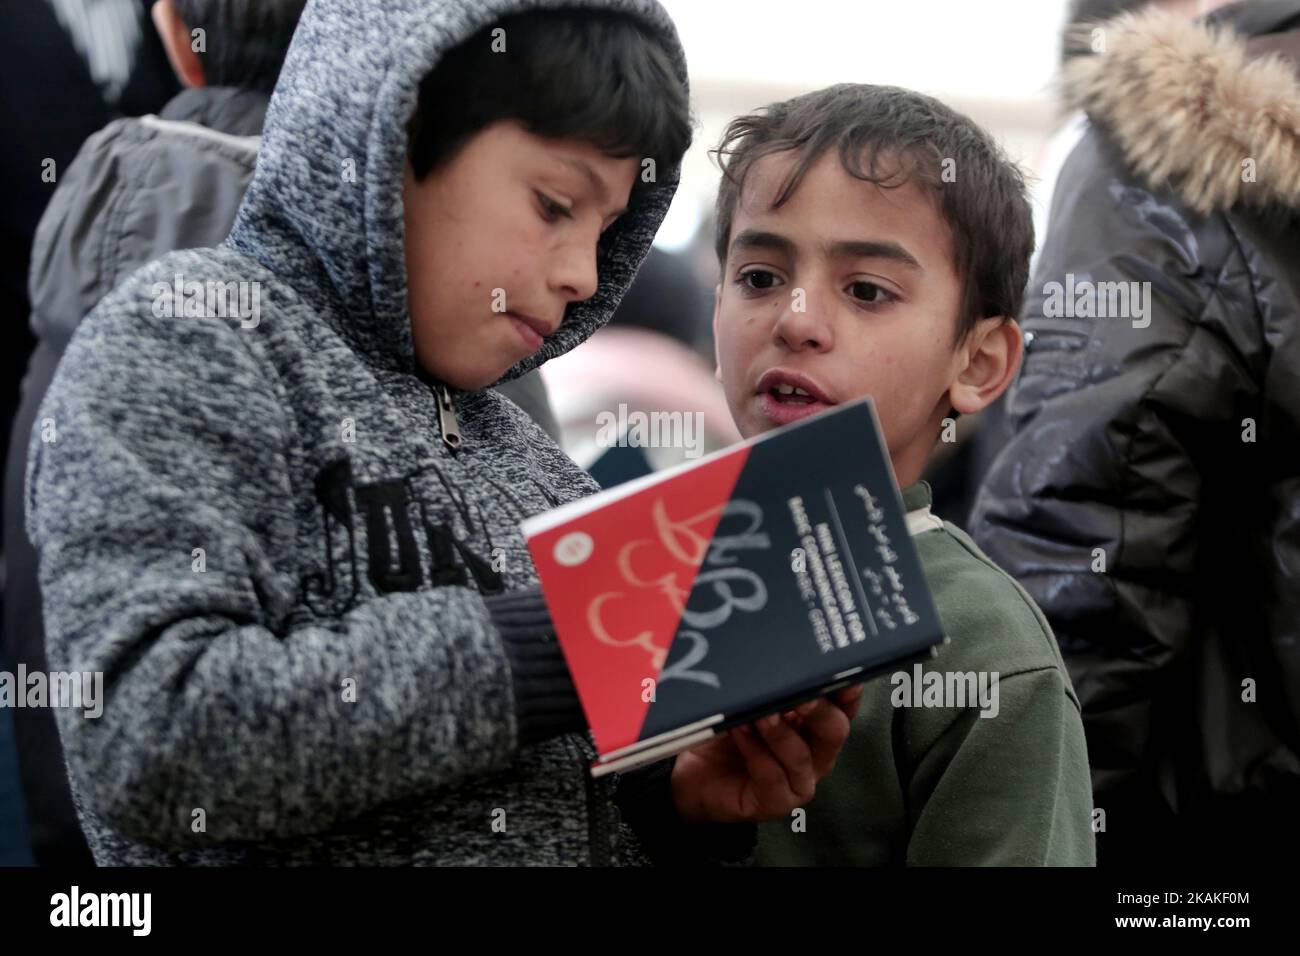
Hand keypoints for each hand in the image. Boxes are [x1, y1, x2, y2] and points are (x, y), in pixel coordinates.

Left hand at [669, 684, 861, 824]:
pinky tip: (740, 732)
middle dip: (819, 710)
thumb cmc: (727, 733)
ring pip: (801, 756)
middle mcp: (816, 754)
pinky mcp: (777, 802)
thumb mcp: (749, 703)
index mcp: (816, 726)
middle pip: (834, 731)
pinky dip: (755, 752)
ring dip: (779, 732)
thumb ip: (768, 686)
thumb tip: (773, 657)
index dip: (846, 690)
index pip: (843, 705)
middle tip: (801, 695)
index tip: (837, 669)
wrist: (695, 774)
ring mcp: (799, 781)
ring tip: (760, 714)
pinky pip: (772, 776)